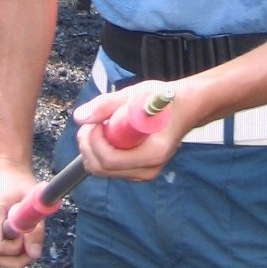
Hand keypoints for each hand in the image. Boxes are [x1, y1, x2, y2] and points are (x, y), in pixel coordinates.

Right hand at [0, 164, 43, 267]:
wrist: (3, 167)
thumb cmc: (19, 181)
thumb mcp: (32, 200)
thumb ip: (35, 228)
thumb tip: (35, 254)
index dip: (14, 250)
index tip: (27, 238)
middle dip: (12, 259)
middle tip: (29, 250)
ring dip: (5, 257)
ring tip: (22, 242)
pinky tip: (11, 238)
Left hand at [73, 81, 188, 181]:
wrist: (186, 107)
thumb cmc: (165, 99)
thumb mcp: (135, 94)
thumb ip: (106, 105)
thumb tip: (80, 117)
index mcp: (152, 153)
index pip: (109, 160)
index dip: (94, 141)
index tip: (94, 122)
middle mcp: (149, 169)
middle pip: (103, 169)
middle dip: (89, 146)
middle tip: (90, 123)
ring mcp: (145, 173)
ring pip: (104, 171)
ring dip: (94, 150)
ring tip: (100, 126)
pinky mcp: (140, 171)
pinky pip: (112, 168)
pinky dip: (103, 153)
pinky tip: (109, 135)